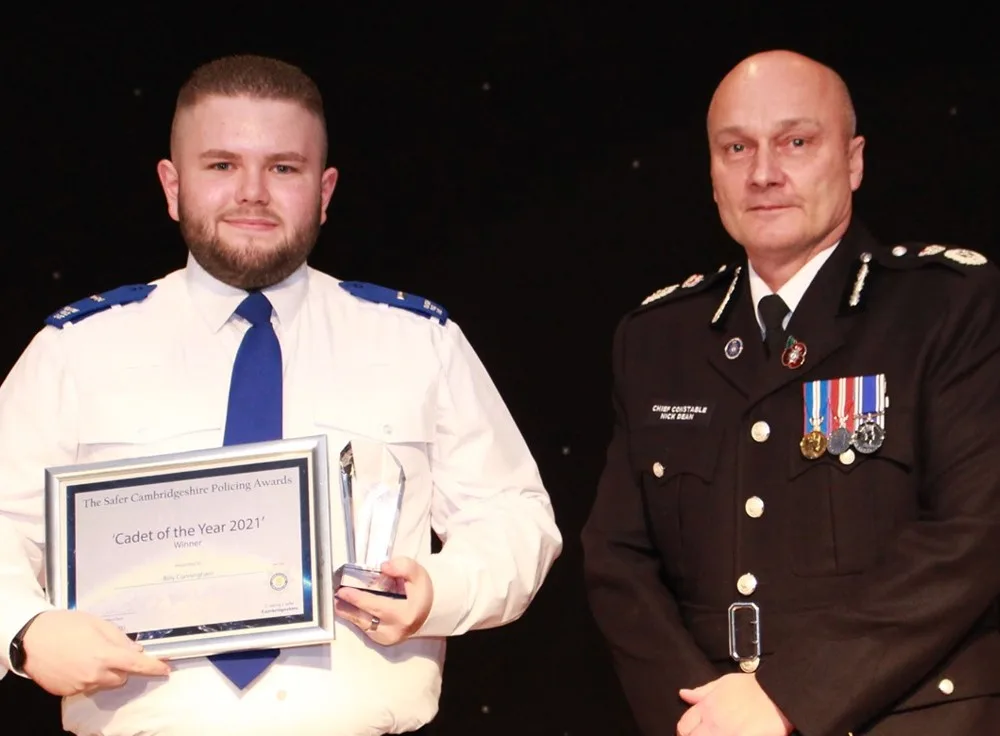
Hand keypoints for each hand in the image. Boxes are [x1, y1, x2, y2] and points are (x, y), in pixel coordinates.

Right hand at [22, 610, 170, 696]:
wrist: (30, 638)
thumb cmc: (65, 625)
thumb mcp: (97, 624)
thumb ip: (119, 638)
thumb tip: (136, 649)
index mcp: (105, 655)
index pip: (137, 665)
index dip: (153, 667)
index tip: (165, 669)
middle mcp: (94, 674)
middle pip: (122, 677)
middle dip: (122, 666)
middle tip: (109, 650)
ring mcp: (80, 685)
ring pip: (104, 683)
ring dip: (104, 672)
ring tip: (87, 654)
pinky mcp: (67, 691)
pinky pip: (86, 686)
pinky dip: (86, 677)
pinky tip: (75, 662)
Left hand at [334, 557, 432, 645]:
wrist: (429, 610)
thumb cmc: (421, 591)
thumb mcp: (416, 573)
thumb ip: (402, 566)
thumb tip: (384, 567)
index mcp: (405, 614)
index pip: (377, 606)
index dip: (358, 598)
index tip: (343, 590)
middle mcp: (396, 630)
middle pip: (366, 618)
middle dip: (348, 607)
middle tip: (336, 595)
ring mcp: (389, 638)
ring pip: (363, 626)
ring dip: (348, 614)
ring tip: (337, 603)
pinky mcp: (384, 641)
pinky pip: (366, 630)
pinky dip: (355, 620)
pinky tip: (347, 610)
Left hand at [676, 673, 792, 735]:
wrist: (777, 694)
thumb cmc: (753, 687)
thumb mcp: (724, 682)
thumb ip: (702, 691)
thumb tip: (683, 694)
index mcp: (706, 706)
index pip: (683, 725)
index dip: (686, 732)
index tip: (693, 733)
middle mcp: (712, 722)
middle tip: (706, 735)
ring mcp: (726, 733)